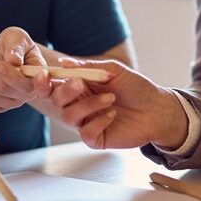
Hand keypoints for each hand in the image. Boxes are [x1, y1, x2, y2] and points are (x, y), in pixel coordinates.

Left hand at [0, 26, 51, 115]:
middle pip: (3, 88)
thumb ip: (17, 46)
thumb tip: (14, 60)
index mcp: (40, 75)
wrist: (8, 53)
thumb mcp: (18, 37)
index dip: (21, 80)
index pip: (34, 84)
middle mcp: (29, 93)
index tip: (2, 65)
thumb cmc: (15, 44)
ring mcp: (14, 102)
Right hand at [47, 58, 187, 149]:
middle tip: (80, 83)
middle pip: (57, 100)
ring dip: (88, 105)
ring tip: (111, 98)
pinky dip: (98, 121)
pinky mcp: (96, 138)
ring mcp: (87, 121)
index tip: (45, 74)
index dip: (44, 81)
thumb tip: (64, 62)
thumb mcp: (113, 70)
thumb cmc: (136, 87)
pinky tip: (112, 114)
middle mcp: (80, 103)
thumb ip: (88, 67)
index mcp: (80, 86)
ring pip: (69, 116)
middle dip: (65, 91)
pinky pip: (85, 132)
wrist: (157, 108)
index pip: (54, 84)